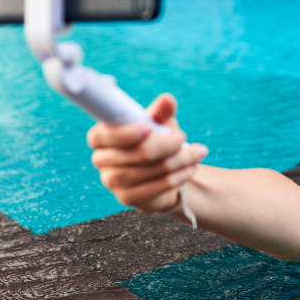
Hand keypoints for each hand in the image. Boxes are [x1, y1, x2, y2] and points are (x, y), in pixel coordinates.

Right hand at [87, 94, 207, 212]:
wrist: (161, 173)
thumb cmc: (154, 140)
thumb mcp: (158, 123)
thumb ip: (160, 112)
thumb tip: (167, 100)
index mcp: (101, 137)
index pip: (102, 136)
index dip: (124, 133)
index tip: (149, 128)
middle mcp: (101, 160)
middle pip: (137, 153)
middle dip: (168, 144)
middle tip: (184, 137)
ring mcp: (113, 182)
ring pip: (152, 170)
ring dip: (180, 160)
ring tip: (198, 153)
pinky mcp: (128, 198)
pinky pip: (158, 186)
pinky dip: (179, 176)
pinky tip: (190, 169)